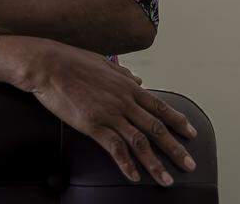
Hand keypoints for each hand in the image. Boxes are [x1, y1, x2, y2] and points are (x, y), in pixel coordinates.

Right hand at [18, 38, 198, 186]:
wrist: (47, 64)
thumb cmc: (71, 60)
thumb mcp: (103, 62)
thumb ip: (123, 74)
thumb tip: (138, 80)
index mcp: (126, 86)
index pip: (159, 106)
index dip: (177, 121)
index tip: (191, 133)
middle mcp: (123, 101)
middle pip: (156, 128)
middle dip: (175, 148)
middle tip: (190, 164)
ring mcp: (109, 113)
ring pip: (140, 142)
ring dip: (155, 163)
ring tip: (166, 180)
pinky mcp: (92, 124)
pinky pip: (114, 148)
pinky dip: (126, 164)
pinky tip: (134, 177)